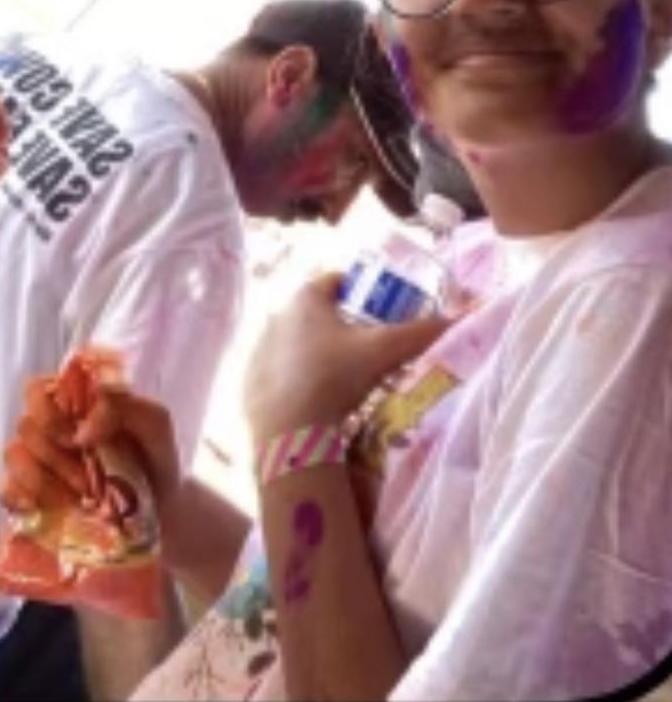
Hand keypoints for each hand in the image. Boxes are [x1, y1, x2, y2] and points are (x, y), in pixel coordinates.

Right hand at [0, 373, 181, 525]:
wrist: (162, 510)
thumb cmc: (155, 456)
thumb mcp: (154, 421)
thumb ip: (123, 404)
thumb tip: (82, 427)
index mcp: (74, 400)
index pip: (37, 388)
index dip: (49, 409)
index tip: (78, 436)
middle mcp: (50, 425)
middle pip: (26, 424)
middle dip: (57, 454)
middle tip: (88, 478)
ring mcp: (36, 459)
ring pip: (14, 456)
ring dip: (46, 480)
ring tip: (81, 499)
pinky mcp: (27, 494)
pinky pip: (6, 489)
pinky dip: (26, 499)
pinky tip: (53, 509)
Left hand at [245, 273, 448, 444]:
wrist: (288, 430)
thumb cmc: (336, 376)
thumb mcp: (385, 351)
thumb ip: (422, 332)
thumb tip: (460, 317)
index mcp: (306, 297)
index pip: (337, 280)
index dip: (362, 292)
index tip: (381, 311)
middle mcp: (277, 314)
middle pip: (318, 312)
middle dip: (343, 325)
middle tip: (369, 349)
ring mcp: (260, 346)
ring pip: (298, 341)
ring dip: (320, 352)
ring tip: (346, 378)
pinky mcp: (251, 378)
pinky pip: (281, 370)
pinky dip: (299, 378)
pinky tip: (318, 398)